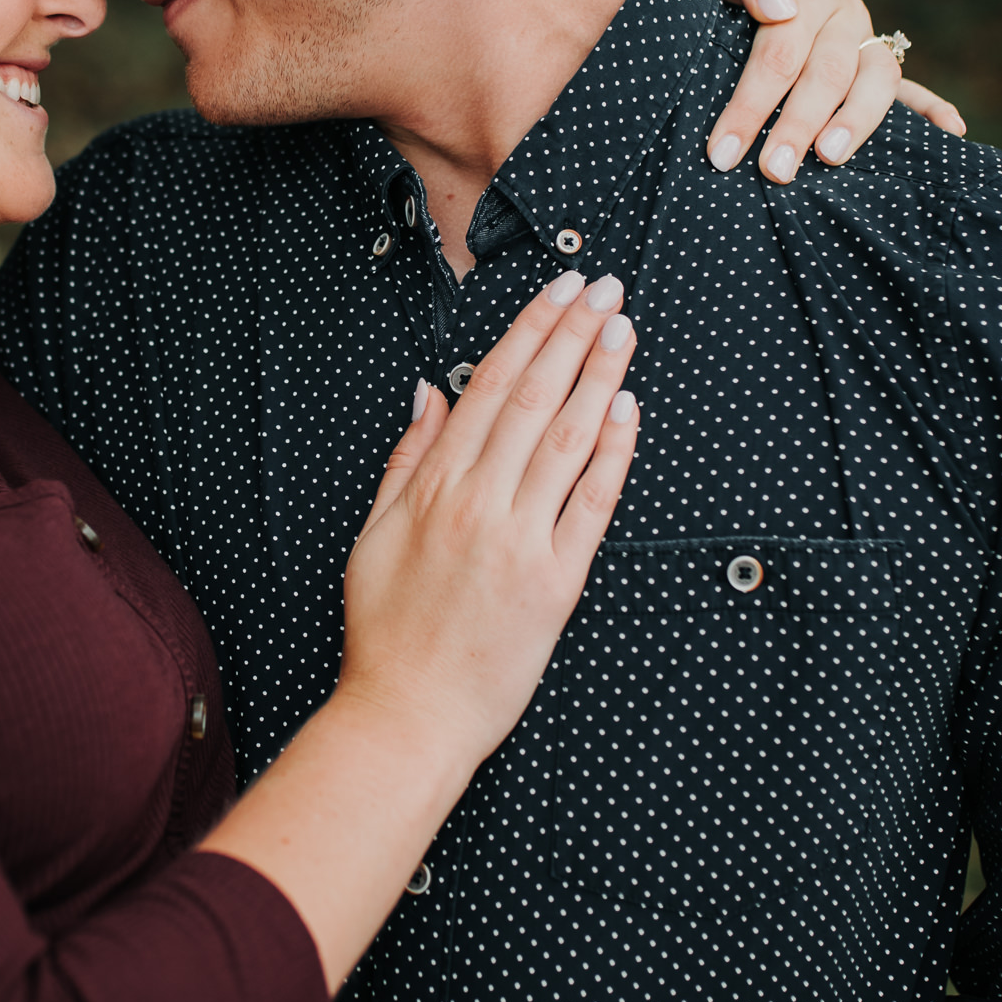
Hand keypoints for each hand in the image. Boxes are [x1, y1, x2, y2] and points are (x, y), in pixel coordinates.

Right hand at [209, 273, 638, 993]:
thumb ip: (407, 460)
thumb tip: (429, 392)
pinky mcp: (557, 581)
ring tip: (624, 327)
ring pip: (568, 438)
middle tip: (604, 286)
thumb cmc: (386, 632)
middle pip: (534, 398)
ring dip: (599, 375)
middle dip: (572, 334)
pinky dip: (612, 451)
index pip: (490, 387)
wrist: (407, 715)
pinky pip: (593, 503)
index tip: (560, 290)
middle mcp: (478, 504)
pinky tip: (627, 408)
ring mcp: (521, 540)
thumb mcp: (374, 535)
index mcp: (433, 488)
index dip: (529, 331)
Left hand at [697, 0, 965, 182]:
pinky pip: (912, 89)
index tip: (724, 150)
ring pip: (876, 80)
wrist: (716, 2)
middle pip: (827, 71)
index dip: (753, 99)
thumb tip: (780, 6)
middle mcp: (842, 16)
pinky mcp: (880, 70)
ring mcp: (866, 43)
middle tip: (772, 171)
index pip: (782, 46)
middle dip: (796, 124)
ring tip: (830, 158)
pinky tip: (952, 131)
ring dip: (857, 121)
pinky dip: (933, 109)